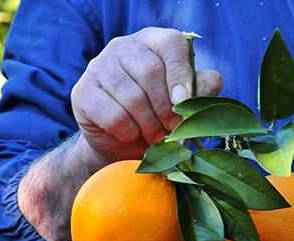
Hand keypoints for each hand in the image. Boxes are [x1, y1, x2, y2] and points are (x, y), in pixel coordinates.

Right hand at [70, 27, 222, 161]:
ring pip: (131, 95)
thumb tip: (211, 81)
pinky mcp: (83, 91)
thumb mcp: (186, 104)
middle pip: (151, 71)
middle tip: (171, 128)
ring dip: (148, 124)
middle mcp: (124, 46)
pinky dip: (127, 131)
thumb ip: (202, 89)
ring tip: (154, 135)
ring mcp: (99, 66)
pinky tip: (130, 134)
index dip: (181, 74)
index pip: (172, 44)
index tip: (184, 103)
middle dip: (166, 108)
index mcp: (154, 42)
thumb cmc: (161, 118)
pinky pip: (112, 115)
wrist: (123, 144)